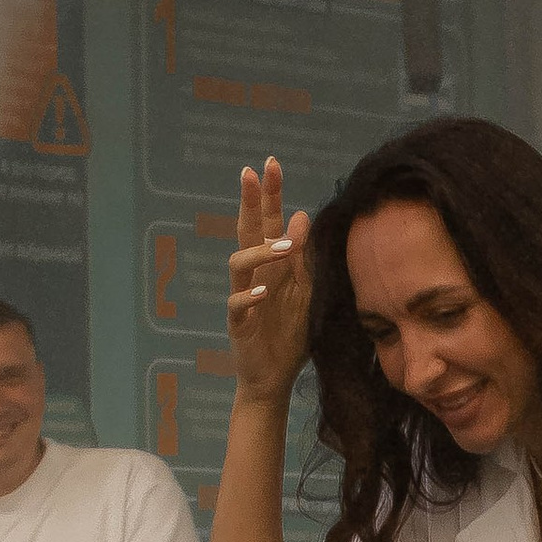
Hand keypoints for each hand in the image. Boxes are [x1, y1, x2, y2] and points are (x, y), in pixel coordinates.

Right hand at [226, 155, 312, 404]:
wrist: (274, 377)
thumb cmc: (289, 334)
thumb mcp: (304, 291)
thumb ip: (302, 257)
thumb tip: (303, 216)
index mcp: (271, 265)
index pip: (267, 222)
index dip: (269, 195)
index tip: (271, 164)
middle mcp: (254, 276)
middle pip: (246, 231)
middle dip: (249, 202)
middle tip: (251, 173)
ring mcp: (243, 297)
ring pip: (238, 264)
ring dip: (260, 252)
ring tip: (284, 246)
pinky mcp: (239, 324)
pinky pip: (237, 304)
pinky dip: (249, 296)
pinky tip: (264, 292)